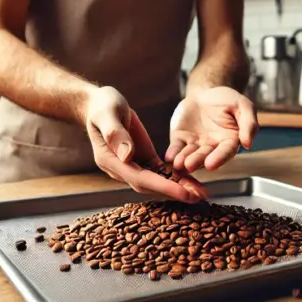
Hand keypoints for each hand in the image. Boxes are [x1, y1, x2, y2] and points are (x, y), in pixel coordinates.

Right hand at [84, 86, 206, 202]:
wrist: (99, 104)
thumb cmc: (101, 106)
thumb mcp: (107, 113)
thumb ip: (114, 133)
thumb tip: (127, 155)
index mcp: (110, 160)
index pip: (138, 177)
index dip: (161, 186)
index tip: (182, 193)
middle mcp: (122, 168)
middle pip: (150, 185)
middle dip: (174, 192)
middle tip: (198, 197)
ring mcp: (133, 165)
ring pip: (157, 181)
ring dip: (178, 188)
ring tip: (201, 194)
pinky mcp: (143, 158)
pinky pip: (161, 171)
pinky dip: (176, 177)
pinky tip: (193, 182)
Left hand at [166, 86, 258, 172]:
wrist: (205, 92)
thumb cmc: (226, 99)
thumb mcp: (242, 105)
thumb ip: (249, 123)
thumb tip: (248, 144)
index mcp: (229, 141)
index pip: (225, 152)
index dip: (218, 158)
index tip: (211, 164)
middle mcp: (212, 147)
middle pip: (205, 156)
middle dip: (197, 161)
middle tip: (190, 165)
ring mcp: (195, 144)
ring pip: (190, 154)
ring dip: (183, 160)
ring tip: (178, 163)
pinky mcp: (180, 139)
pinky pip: (176, 147)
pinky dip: (173, 152)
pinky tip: (169, 156)